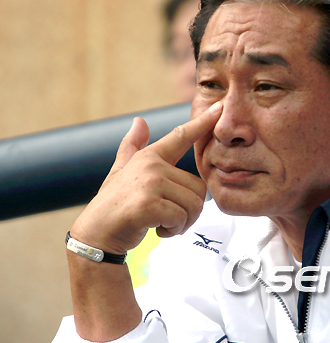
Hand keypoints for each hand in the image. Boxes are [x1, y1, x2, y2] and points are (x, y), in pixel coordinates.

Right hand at [70, 101, 222, 254]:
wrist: (96, 234)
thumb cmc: (113, 204)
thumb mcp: (121, 171)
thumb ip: (133, 147)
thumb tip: (139, 122)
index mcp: (150, 156)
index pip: (181, 135)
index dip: (203, 121)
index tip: (220, 107)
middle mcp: (152, 165)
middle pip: (199, 189)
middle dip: (189, 211)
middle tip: (167, 217)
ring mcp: (150, 183)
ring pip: (193, 206)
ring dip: (182, 223)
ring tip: (161, 222)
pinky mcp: (149, 205)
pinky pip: (181, 218)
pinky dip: (173, 231)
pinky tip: (156, 230)